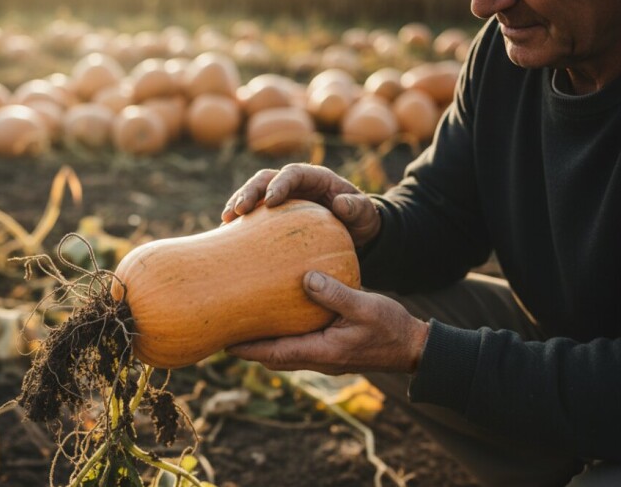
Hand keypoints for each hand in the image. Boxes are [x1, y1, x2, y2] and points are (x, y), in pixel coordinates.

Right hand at [221, 163, 380, 247]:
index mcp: (314, 176)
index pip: (293, 173)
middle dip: (250, 191)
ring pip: (254, 192)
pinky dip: (240, 221)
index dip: (279, 184)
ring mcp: (281, 196)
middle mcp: (294, 182)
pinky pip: (253, 212)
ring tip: (225, 221)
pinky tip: (227, 234)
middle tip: (238, 210)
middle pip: (265, 179)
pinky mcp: (273, 213)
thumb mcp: (365, 213)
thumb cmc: (361, 218)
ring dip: (238, 203)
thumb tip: (340, 204)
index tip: (270, 201)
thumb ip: (357, 206)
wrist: (355, 229)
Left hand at [226, 271, 429, 374]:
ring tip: (242, 324)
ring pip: (283, 353)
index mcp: (321, 351)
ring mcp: (323, 356)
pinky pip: (297, 345)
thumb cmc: (391, 327)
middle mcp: (318, 358)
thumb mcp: (364, 306)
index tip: (223, 343)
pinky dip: (281, 337)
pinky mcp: (330, 349)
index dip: (248, 349)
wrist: (413, 347)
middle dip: (248, 348)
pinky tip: (276, 317)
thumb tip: (306, 278)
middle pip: (272, 357)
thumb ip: (336, 294)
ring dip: (263, 342)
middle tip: (223, 331)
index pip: (275, 353)